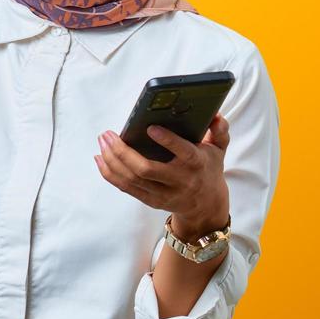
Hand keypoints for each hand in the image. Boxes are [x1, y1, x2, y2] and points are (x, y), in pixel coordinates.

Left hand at [93, 113, 230, 236]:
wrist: (206, 204)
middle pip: (146, 169)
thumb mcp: (219, 149)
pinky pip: (126, 188)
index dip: (168, 140)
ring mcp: (164, 193)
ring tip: (103, 141)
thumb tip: (215, 114)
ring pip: (132, 179)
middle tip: (108, 134)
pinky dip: (110, 173)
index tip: (150, 127)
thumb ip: (219, 130)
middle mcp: (179, 180)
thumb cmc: (208, 168)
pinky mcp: (151, 201)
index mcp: (196, 163)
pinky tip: (100, 158)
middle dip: (122, 152)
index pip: (183, 152)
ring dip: (112, 160)